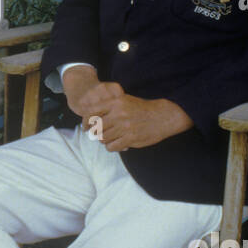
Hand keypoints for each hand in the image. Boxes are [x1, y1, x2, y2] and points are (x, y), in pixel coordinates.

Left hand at [62, 66, 191, 149]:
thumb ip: (108, 106)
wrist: (163, 116)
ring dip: (104, 140)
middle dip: (95, 133)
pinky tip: (117, 143)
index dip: (85, 122)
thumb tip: (91, 117)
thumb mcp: (125, 100)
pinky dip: (112, 147)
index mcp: (115, 103)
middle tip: (97, 135)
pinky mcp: (130, 138)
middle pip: (96, 128)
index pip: (91, 113)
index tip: (86, 127)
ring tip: (110, 138)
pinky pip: (112, 147)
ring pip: (102, 138)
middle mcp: (118, 114)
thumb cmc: (142, 108)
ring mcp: (124, 127)